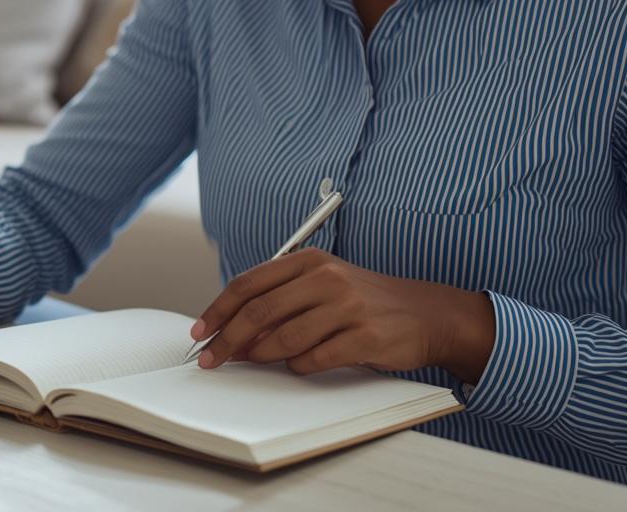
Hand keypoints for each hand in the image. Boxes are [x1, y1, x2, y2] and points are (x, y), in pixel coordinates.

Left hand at [190, 248, 494, 382]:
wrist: (426, 313)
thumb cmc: (365, 300)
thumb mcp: (323, 284)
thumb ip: (282, 298)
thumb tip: (234, 328)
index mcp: (310, 260)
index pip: (250, 283)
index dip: (219, 309)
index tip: (200, 331)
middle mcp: (327, 278)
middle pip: (260, 310)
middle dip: (228, 337)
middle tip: (211, 358)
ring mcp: (347, 307)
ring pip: (284, 337)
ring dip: (259, 354)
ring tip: (249, 362)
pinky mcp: (365, 336)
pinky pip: (315, 358)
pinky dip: (298, 366)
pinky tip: (296, 366)